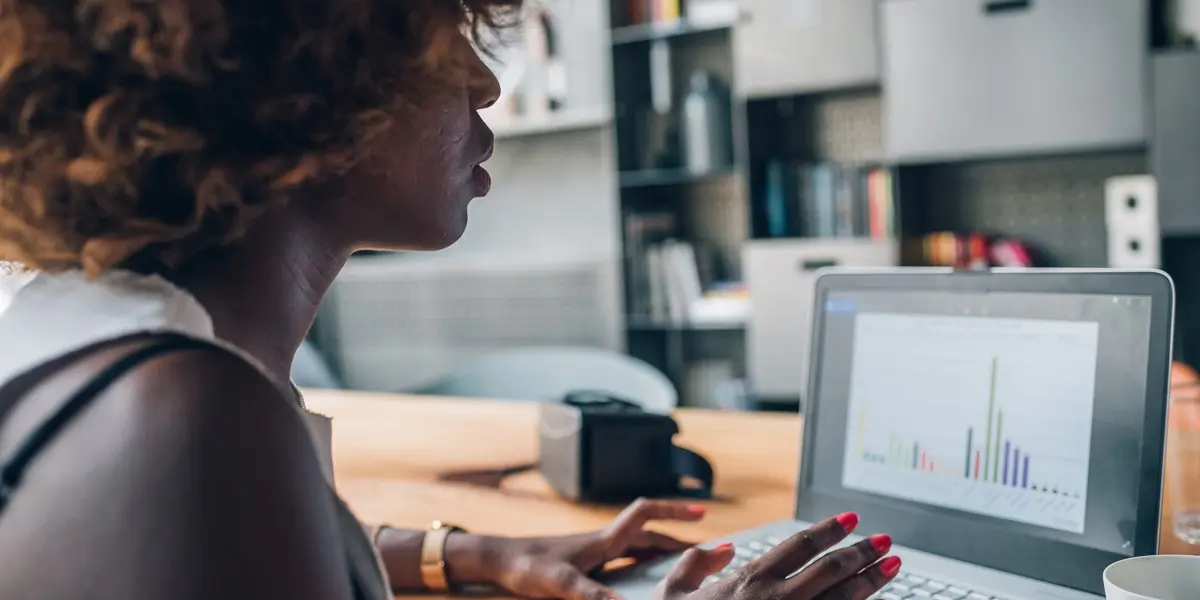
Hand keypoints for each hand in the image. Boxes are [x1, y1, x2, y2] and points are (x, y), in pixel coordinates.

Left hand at [477, 498, 706, 599]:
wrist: (497, 560)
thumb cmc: (526, 565)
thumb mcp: (561, 583)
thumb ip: (591, 595)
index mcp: (603, 539)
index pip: (646, 513)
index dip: (675, 510)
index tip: (702, 512)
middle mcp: (603, 542)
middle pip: (650, 533)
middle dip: (679, 537)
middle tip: (706, 550)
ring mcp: (594, 553)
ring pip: (638, 547)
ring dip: (662, 551)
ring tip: (684, 564)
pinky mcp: (585, 564)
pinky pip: (624, 561)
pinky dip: (642, 565)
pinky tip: (645, 580)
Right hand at [655, 513, 899, 599]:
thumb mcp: (672, 591)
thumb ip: (696, 563)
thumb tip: (723, 549)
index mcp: (748, 579)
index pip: (798, 546)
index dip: (828, 531)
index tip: (850, 520)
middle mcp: (773, 599)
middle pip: (829, 569)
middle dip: (861, 552)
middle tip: (885, 540)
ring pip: (839, 598)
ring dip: (870, 580)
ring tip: (893, 564)